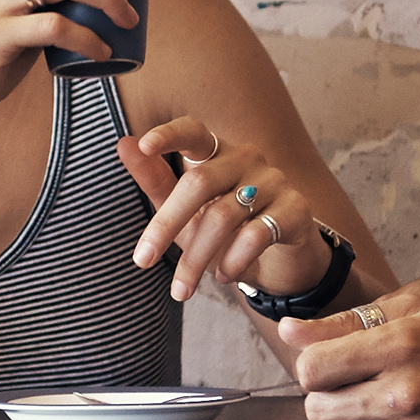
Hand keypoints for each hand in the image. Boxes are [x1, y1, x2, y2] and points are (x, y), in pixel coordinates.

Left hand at [120, 113, 329, 303]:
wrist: (278, 262)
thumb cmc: (223, 232)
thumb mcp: (184, 212)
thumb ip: (155, 181)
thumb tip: (123, 144)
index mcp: (216, 152)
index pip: (193, 131)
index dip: (169, 135)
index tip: (145, 146)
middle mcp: (247, 159)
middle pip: (199, 183)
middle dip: (165, 225)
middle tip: (141, 261)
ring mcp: (274, 181)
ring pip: (224, 216)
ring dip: (196, 259)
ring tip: (182, 288)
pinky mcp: (295, 210)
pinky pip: (257, 234)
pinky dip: (233, 260)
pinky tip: (224, 276)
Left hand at [274, 298, 419, 419]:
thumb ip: (351, 327)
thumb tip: (288, 331)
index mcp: (403, 344)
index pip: (312, 368)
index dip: (316, 369)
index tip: (334, 368)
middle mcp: (405, 392)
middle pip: (317, 408)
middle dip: (329, 400)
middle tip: (360, 391)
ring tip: (384, 412)